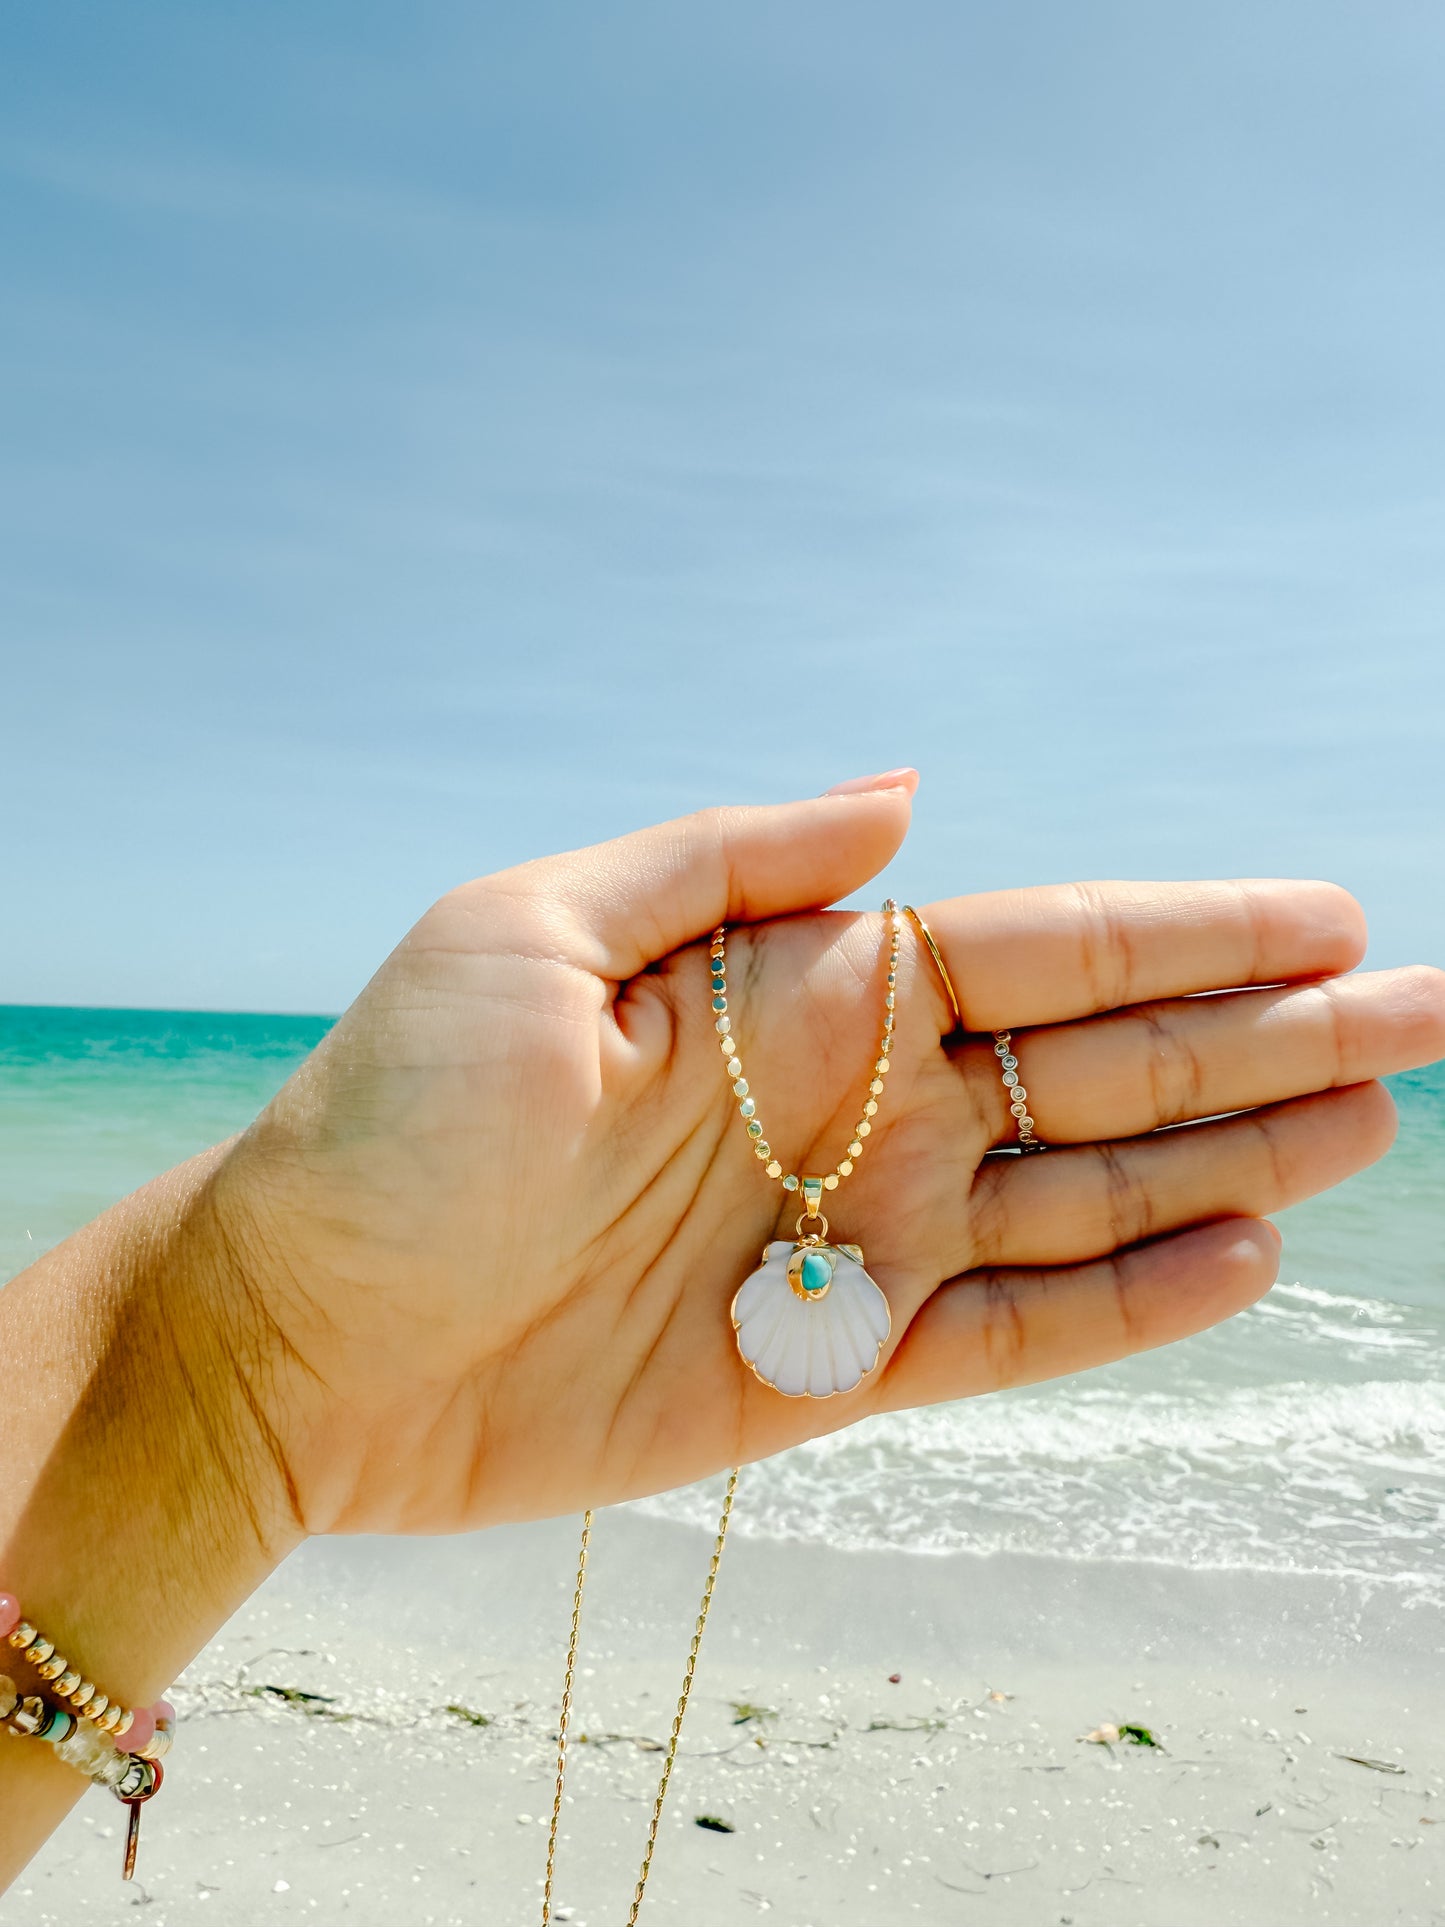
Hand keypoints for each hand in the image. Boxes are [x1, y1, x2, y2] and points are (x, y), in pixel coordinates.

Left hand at [207, 774, 1444, 1537]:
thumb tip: (907, 795)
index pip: (1040, 947)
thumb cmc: (390, 1120)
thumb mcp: (530, 931)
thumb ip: (732, 857)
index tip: (1327, 913)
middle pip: (1102, 1064)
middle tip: (1423, 1013)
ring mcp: (849, 1240)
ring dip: (1231, 1160)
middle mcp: (852, 1104)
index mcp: (800, 985)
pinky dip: (1125, 1306)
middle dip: (1263, 1039)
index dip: (1189, 932)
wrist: (301, 1332)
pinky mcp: (822, 1371)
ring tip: (1369, 1123)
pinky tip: (1236, 1261)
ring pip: (1085, 1195)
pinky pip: (1009, 1337)